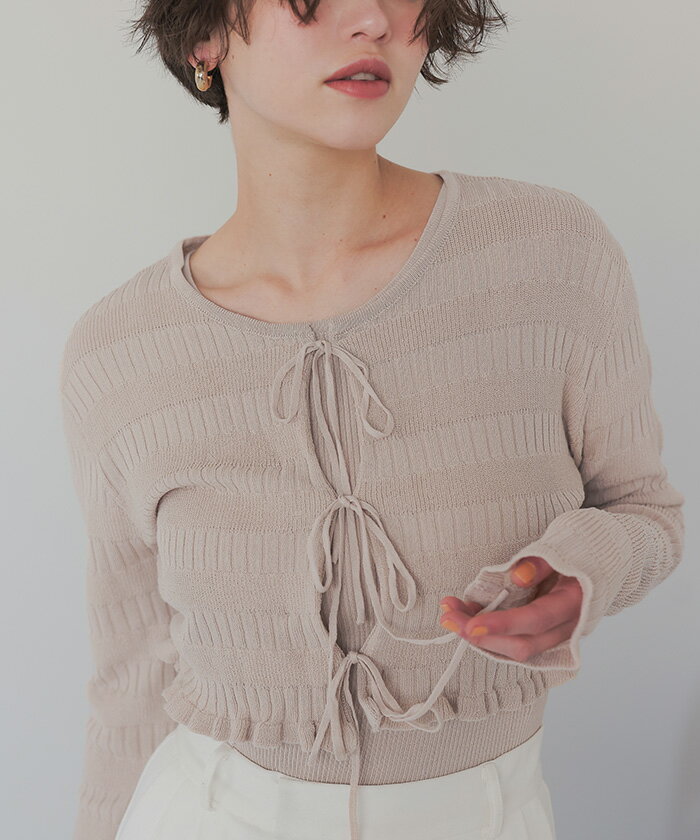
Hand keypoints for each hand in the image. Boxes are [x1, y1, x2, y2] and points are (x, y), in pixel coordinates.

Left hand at [438, 556, 583, 663]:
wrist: (601, 565)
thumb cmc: (577, 554)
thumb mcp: (563, 548)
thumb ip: (541, 563)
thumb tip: (517, 577)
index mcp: (573, 603)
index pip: (535, 620)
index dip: (502, 625)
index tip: (471, 624)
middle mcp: (566, 628)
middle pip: (521, 644)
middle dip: (480, 635)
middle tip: (447, 615)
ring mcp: (556, 637)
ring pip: (515, 650)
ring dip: (480, 637)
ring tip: (451, 614)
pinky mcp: (544, 637)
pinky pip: (515, 646)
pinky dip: (490, 637)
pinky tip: (467, 619)